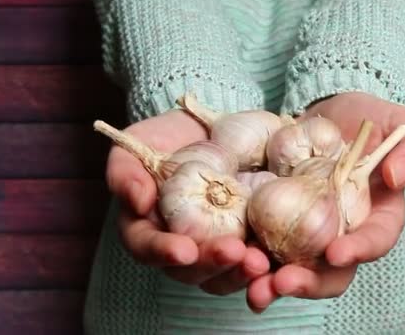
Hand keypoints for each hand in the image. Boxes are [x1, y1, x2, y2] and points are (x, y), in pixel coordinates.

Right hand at [106, 110, 269, 294]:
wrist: (206, 129)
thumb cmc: (163, 138)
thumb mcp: (136, 144)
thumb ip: (126, 172)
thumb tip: (138, 203)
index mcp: (146, 229)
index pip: (147, 248)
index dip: (163, 252)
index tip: (185, 249)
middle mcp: (180, 245)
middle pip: (190, 270)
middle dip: (212, 264)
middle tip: (234, 252)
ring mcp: (214, 246)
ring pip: (223, 275)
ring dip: (241, 273)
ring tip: (259, 261)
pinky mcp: (244, 241)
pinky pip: (252, 262)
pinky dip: (266, 266)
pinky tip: (278, 260)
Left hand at [246, 92, 404, 311]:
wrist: (326, 117)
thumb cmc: (369, 120)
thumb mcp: (400, 125)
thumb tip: (396, 176)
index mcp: (377, 218)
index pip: (374, 241)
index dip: (358, 250)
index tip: (337, 252)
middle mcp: (341, 234)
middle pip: (330, 272)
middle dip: (308, 283)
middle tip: (282, 283)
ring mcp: (306, 233)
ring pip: (293, 268)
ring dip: (271, 283)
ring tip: (252, 288)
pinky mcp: (275, 222)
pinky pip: (263, 245)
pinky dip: (247, 259)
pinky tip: (230, 259)